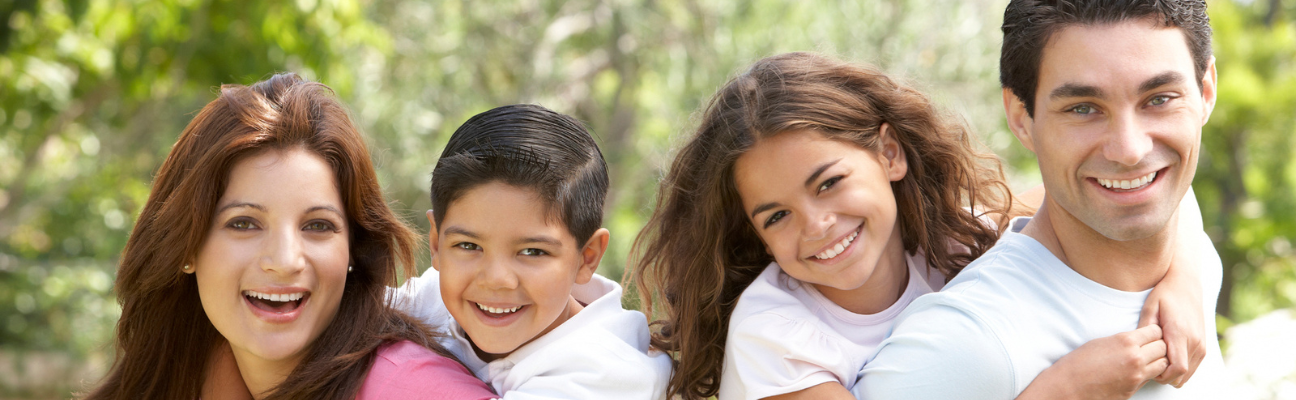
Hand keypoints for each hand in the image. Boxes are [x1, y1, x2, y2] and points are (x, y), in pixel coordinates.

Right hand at [1018, 325, 1167, 399]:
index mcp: (1125, 341)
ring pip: (1163, 364)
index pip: (1156, 331)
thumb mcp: (1101, 342)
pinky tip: (1136, 371)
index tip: (1149, 334)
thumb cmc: (1078, 363)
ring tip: (1146, 360)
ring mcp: (1136, 375)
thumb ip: (1124, 341)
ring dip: (1157, 361)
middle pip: (1163, 347)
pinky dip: (1148, 374)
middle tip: (1150, 347)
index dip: (1154, 332)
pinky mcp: (1133, 389)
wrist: (1068, 386)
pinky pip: (1150, 379)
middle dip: (1159, 346)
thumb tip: (1138, 341)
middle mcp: (1135, 358)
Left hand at [1138, 230, 1206, 387]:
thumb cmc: (1164, 294)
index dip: (1161, 375)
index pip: (1177, 368)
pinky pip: (1193, 367)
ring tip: (1156, 359)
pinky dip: (1180, 368)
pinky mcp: (1204, 344)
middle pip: (1181, 375)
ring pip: (1188, 373)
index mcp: (1180, 333)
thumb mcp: (1150, 308)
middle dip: (1164, 376)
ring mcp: (1202, 344)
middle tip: (1148, 364)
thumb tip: (1138, 349)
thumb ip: (1145, 330)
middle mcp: (1195, 341)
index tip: (1147, 367)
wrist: (1186, 283)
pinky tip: (1166, 356)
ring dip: (1172, 373)